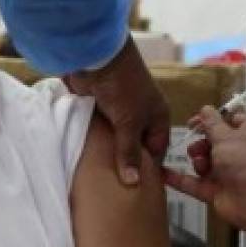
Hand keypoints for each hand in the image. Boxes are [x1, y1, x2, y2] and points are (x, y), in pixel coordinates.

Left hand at [65, 36, 169, 185]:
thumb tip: (133, 183)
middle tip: (117, 188)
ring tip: (101, 178)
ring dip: (109, 152)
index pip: (157, 148)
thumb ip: (128, 152)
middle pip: (136, 145)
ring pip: (116, 139)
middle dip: (127, 161)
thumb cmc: (122, 87)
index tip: (138, 189)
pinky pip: (101, 131)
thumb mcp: (129, 122)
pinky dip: (96, 141)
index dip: (148, 167)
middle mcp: (141, 115)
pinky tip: (88, 158)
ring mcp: (119, 111)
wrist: (96, 57)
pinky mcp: (100, 109)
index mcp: (157, 116)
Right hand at [164, 106, 245, 244]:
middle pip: (213, 141)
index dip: (211, 118)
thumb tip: (205, 109)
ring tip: (200, 164)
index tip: (194, 122)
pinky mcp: (214, 192)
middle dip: (201, 142)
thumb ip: (212, 123)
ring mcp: (226, 173)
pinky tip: (160, 172)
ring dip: (197, 160)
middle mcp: (237, 152)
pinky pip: (192, 183)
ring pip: (203, 162)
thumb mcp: (228, 136)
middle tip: (197, 146)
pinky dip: (178, 178)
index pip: (230, 119)